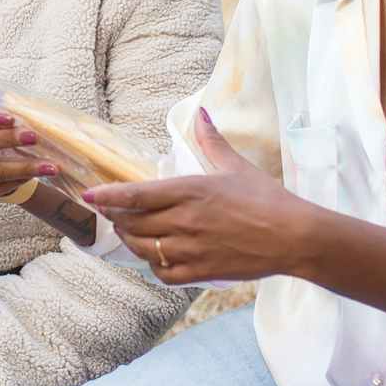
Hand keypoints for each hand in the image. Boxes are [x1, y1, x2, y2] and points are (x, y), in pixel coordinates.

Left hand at [82, 110, 313, 285]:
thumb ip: (212, 140)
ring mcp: (191, 248)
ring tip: (130, 233)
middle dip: (117, 219)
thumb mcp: (236, 166)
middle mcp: (185, 220)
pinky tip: (156, 257)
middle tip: (114, 214)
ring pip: (143, 249)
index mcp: (191, 190)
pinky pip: (162, 272)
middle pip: (132, 223)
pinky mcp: (201, 271)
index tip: (90, 197)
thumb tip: (202, 112)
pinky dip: (153, 266)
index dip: (108, 197)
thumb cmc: (267, 200)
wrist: (295, 237)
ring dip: (131, 241)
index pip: (136, 194)